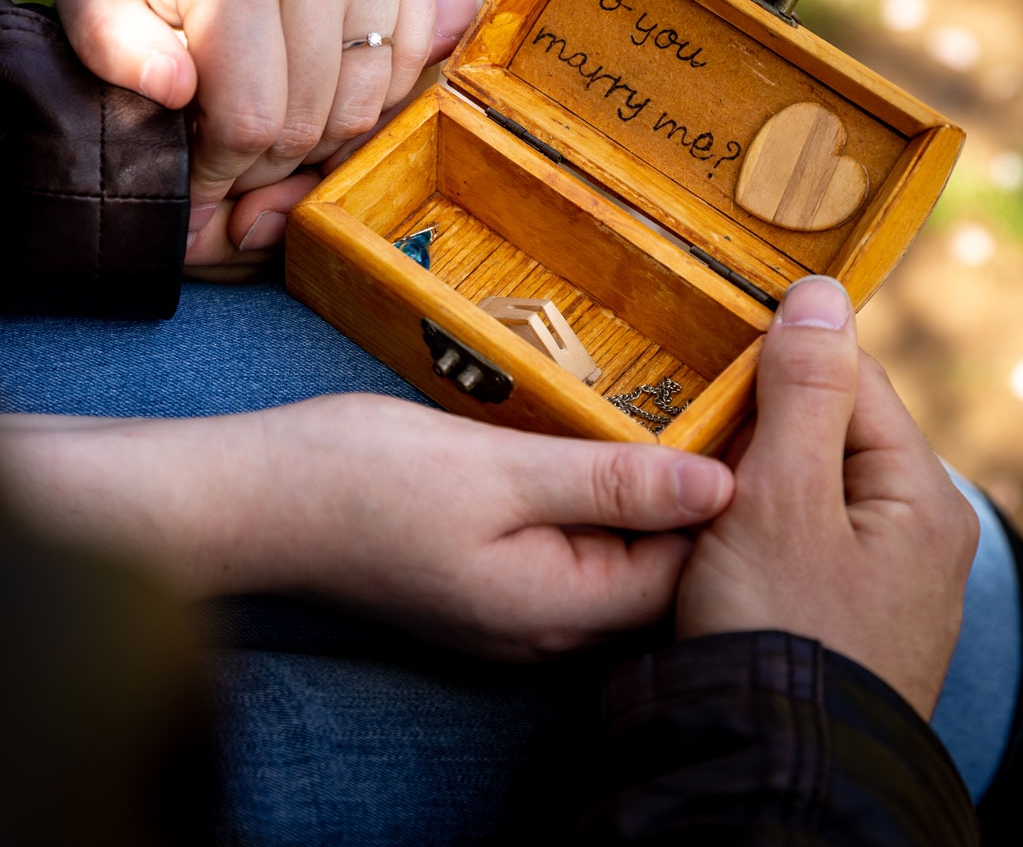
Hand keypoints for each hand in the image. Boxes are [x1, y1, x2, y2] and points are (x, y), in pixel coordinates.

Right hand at [0, 394, 733, 659]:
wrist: (249, 498)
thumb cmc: (358, 482)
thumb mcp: (496, 469)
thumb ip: (610, 477)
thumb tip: (723, 485)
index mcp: (558, 606)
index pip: (689, 566)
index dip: (735, 493)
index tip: (772, 416)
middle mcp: (544, 622)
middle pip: (657, 563)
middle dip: (699, 489)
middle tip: (738, 400)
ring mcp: (512, 605)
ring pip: (614, 549)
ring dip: (648, 485)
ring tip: (687, 405)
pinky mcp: (485, 576)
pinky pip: (569, 541)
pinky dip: (596, 492)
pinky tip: (606, 437)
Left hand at [53, 0, 474, 253]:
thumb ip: (109, 43)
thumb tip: (178, 91)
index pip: (251, 118)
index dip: (221, 170)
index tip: (196, 178)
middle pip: (314, 118)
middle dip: (267, 161)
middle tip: (229, 157)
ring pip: (368, 101)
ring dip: (321, 136)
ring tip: (269, 124)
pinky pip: (412, 60)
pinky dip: (370, 93)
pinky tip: (316, 87)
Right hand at [675, 276, 977, 717]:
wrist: (779, 778)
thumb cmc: (781, 637)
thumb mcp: (780, 499)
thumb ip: (800, 393)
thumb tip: (822, 292)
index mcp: (922, 497)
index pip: (854, 379)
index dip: (778, 363)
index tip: (709, 366)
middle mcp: (920, 538)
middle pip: (832, 436)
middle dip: (760, 429)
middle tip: (691, 439)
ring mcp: (887, 587)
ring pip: (810, 493)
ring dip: (752, 482)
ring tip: (697, 494)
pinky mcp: (849, 623)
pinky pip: (802, 545)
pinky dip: (757, 533)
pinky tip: (715, 548)